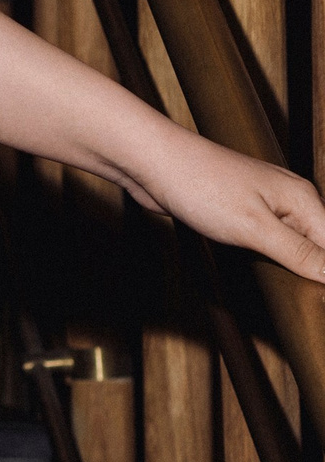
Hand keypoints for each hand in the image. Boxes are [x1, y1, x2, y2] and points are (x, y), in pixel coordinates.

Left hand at [118, 121, 324, 283]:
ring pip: (292, 244)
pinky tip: (257, 267)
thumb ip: (298, 253)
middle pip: (317, 247)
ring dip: (288, 266)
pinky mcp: (242, 211)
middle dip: (311, 273)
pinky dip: (266, 256)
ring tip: (277, 283)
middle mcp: (290, 199)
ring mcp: (265, 204)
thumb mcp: (255, 228)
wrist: (154, 163)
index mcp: (303, 199)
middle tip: (301, 299)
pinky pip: (267, 239)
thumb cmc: (201, 185)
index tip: (316, 298)